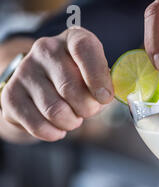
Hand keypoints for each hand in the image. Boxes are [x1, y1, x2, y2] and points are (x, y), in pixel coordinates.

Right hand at [0, 27, 113, 141]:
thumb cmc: (80, 80)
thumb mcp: (98, 75)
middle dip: (87, 109)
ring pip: (55, 111)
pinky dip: (53, 132)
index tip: (105, 97)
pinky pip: (37, 125)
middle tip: (88, 110)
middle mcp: (45, 49)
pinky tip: (58, 127)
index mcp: (72, 39)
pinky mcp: (11, 95)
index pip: (84, 49)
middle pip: (70, 88)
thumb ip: (106, 83)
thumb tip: (104, 97)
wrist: (44, 86)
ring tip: (73, 118)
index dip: (98, 76)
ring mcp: (25, 71)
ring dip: (71, 122)